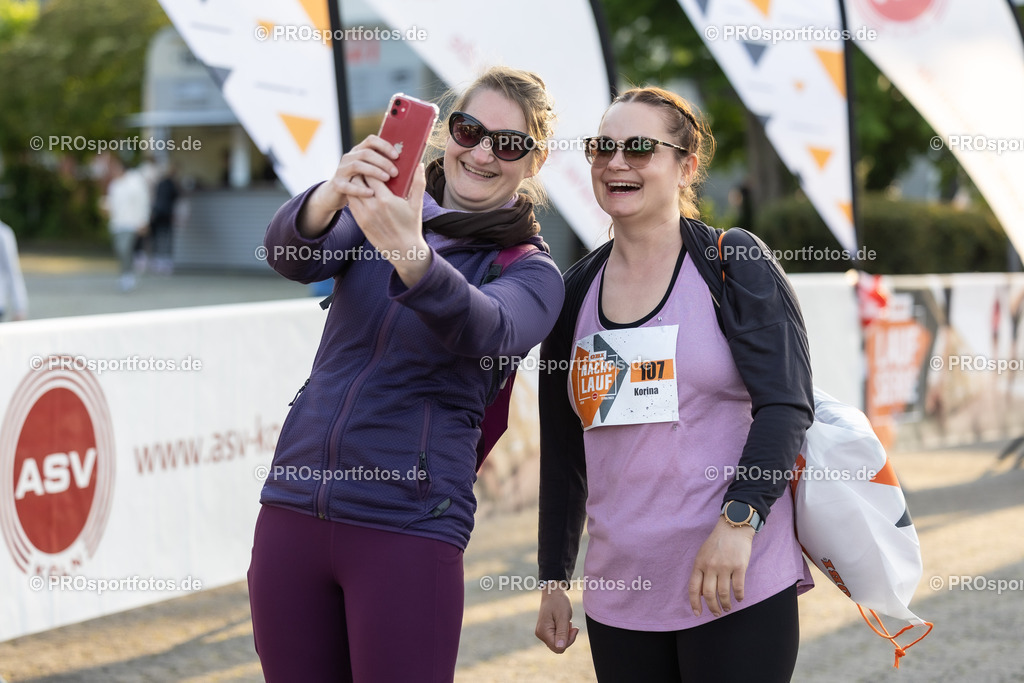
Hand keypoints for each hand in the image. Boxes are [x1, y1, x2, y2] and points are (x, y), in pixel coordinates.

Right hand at [298, 135, 399, 236]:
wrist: (336, 195)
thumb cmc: (362, 183)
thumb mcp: (372, 173)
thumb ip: (385, 167)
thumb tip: (410, 166)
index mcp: (360, 152)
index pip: (371, 140)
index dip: (384, 145)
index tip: (397, 155)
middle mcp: (350, 157)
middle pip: (366, 153)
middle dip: (383, 161)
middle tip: (395, 172)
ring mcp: (342, 170)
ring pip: (357, 165)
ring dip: (374, 171)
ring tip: (386, 179)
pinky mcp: (337, 184)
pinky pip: (348, 185)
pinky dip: (360, 188)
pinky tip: (371, 193)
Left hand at [348, 164, 431, 286]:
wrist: (403, 250)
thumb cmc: (411, 226)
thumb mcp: (417, 204)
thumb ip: (418, 183)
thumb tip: (420, 165)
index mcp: (385, 200)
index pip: (371, 175)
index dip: (372, 167)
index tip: (377, 165)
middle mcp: (371, 207)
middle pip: (358, 181)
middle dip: (363, 173)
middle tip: (369, 169)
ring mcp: (363, 215)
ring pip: (352, 191)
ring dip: (356, 184)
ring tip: (364, 181)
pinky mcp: (360, 222)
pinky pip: (352, 203)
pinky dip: (355, 195)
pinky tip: (362, 193)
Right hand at [535, 586, 579, 652]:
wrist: (553, 592)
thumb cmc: (559, 602)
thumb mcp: (563, 617)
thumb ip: (562, 633)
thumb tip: (560, 648)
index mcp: (543, 631)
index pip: (558, 648)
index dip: (569, 641)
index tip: (574, 628)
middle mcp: (540, 634)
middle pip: (558, 647)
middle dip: (567, 638)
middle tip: (570, 624)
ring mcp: (542, 633)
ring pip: (557, 643)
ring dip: (565, 634)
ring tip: (566, 622)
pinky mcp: (545, 631)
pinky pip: (556, 638)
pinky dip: (562, 632)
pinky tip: (562, 623)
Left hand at [688, 515, 754, 616]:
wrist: (733, 528)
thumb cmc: (717, 543)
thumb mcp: (702, 555)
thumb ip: (700, 572)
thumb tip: (701, 594)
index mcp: (699, 564)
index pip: (694, 588)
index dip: (695, 603)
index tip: (697, 614)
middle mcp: (710, 566)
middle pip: (709, 594)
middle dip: (712, 608)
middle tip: (717, 613)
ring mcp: (725, 567)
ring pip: (723, 594)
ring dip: (726, 604)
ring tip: (728, 608)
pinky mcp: (739, 567)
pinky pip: (738, 587)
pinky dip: (738, 596)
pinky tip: (739, 599)